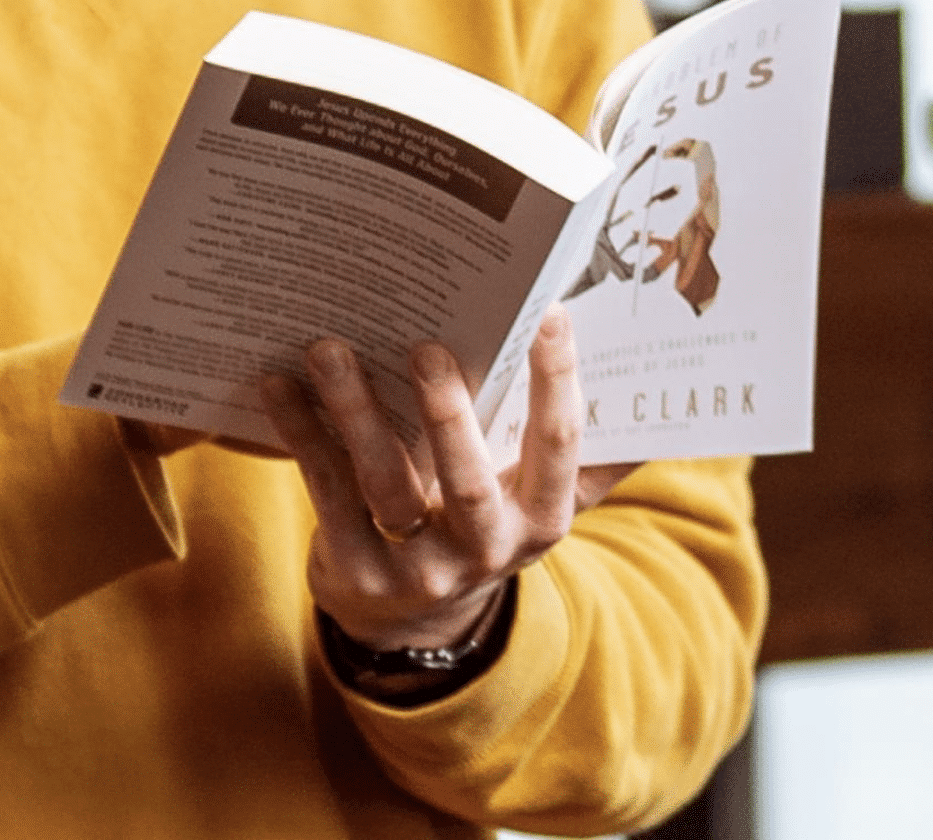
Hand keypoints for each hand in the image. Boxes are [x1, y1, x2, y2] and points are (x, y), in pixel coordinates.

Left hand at [259, 304, 638, 652]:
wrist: (415, 620)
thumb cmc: (486, 523)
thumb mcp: (541, 498)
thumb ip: (591, 455)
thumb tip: (652, 386)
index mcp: (542, 517)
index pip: (559, 445)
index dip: (558, 381)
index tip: (550, 313)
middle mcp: (486, 546)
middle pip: (469, 480)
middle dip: (449, 413)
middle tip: (426, 346)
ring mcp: (418, 566)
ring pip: (386, 483)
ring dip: (356, 411)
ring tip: (331, 349)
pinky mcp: (356, 571)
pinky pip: (326, 493)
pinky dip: (303, 434)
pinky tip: (280, 384)